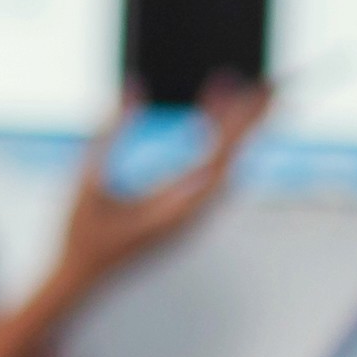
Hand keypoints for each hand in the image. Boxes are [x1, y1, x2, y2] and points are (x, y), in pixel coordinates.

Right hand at [41, 74, 272, 303]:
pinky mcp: (186, 211)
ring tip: (254, 88)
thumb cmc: (82, 234)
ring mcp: (192, 214)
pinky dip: (221, 139)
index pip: (219, 160)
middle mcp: (192, 215)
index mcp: (173, 212)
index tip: (248, 85)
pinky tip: (219, 114)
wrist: (81, 278)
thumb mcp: (88, 180)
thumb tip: (134, 85)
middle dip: (254, 117)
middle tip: (276, 78)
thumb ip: (110, 133)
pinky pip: (215, 171)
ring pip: (229, 164)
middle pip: (235, 158)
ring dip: (241, 126)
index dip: (236, 121)